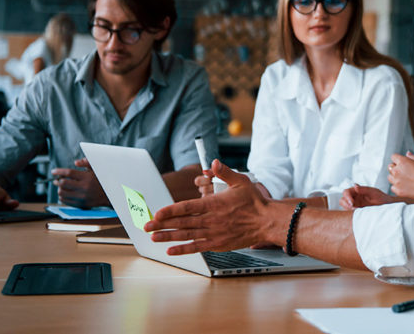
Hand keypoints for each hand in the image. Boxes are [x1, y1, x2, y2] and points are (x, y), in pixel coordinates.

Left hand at [52, 158, 107, 207]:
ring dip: (59, 189)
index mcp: (87, 177)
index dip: (59, 171)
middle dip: (57, 181)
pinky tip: (65, 193)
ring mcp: (82, 197)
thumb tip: (76, 162)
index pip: (69, 173)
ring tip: (62, 187)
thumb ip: (87, 163)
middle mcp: (84, 188)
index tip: (53, 171)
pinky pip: (65, 201)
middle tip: (57, 180)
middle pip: (63, 183)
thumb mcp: (96, 170)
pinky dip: (62, 197)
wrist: (110, 195)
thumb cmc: (102, 181)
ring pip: (62, 193)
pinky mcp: (81, 204)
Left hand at [146, 160, 269, 254]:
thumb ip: (225, 172)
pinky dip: (183, 249)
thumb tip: (214, 163)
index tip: (157, 213)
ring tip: (153, 237)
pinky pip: (197, 247)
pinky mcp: (218, 243)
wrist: (267, 222)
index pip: (186, 207)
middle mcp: (211, 220)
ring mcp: (214, 233)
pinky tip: (171, 250)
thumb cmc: (255, 202)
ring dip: (168, 237)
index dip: (170, 211)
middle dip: (162, 224)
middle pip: (182, 222)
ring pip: (186, 235)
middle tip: (146, 226)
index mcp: (214, 204)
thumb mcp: (241, 181)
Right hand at [340, 184, 395, 208]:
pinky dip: (350, 213)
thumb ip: (364, 189)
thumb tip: (355, 186)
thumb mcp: (374, 192)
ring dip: (347, 208)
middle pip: (343, 199)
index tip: (352, 202)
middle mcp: (355, 197)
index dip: (347, 197)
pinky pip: (349, 212)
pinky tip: (357, 213)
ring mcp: (355, 205)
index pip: (346, 192)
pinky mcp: (357, 212)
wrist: (388, 207)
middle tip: (352, 207)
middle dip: (345, 203)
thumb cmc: (382, 198)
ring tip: (355, 211)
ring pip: (344, 206)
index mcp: (357, 191)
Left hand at [387, 152, 413, 199]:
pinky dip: (397, 187)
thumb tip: (407, 153)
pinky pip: (393, 187)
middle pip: (390, 167)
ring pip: (390, 177)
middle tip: (405, 172)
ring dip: (395, 177)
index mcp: (402, 161)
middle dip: (396, 168)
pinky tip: (406, 186)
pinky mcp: (398, 191)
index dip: (398, 159)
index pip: (393, 157)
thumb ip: (411, 157)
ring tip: (405, 179)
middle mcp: (397, 171)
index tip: (402, 163)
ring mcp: (397, 181)